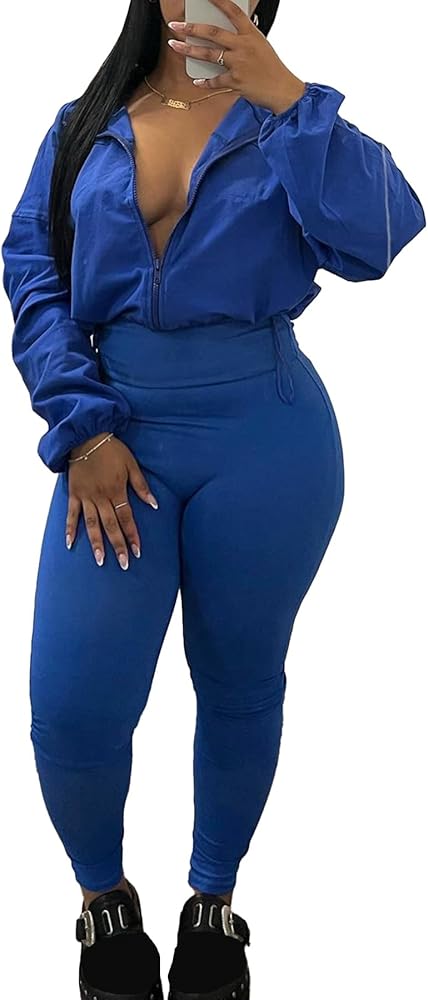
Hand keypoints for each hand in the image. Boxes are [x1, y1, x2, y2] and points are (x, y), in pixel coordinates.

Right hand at [66, 433, 158, 568]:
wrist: (87, 435)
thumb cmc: (112, 449)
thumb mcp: (132, 464)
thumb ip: (141, 486)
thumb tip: (154, 504)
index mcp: (117, 490)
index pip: (127, 518)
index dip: (133, 535)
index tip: (137, 551)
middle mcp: (101, 496)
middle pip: (111, 525)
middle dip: (118, 545)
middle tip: (123, 564)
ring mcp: (86, 496)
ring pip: (92, 524)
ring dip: (96, 543)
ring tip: (100, 560)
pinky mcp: (74, 493)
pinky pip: (71, 514)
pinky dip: (70, 529)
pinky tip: (69, 543)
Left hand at [167, 0, 306, 113]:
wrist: (282, 90)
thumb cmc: (271, 68)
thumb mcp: (260, 46)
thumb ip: (243, 39)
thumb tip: (222, 36)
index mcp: (251, 34)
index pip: (233, 11)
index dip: (218, 1)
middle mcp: (243, 46)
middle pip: (212, 32)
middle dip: (191, 28)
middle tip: (176, 25)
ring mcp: (238, 63)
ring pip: (208, 54)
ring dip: (189, 49)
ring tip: (175, 45)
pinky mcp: (235, 81)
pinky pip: (215, 80)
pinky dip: (205, 82)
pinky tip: (197, 81)